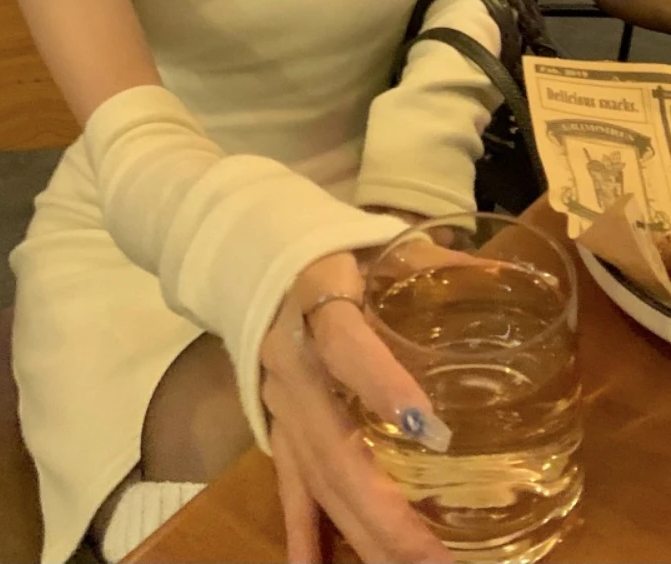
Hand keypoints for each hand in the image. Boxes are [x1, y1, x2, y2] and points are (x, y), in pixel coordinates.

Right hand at [260, 244, 478, 563]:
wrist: (257, 256)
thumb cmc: (335, 249)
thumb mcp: (385, 243)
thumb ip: (441, 263)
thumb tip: (517, 277)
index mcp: (318, 299)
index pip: (346, 344)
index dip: (381, 384)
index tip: (430, 431)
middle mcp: (292, 357)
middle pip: (331, 441)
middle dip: (382, 507)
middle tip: (435, 557)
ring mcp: (279, 397)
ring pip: (316, 474)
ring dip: (361, 531)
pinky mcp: (274, 420)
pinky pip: (287, 481)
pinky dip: (301, 529)